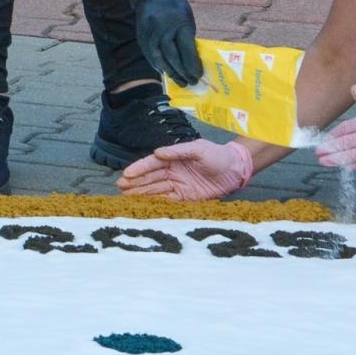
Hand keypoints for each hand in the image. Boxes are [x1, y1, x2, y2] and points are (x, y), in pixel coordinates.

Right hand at [117, 139, 251, 200]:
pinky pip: (168, 200)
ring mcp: (178, 185)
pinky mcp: (186, 197)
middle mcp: (173, 171)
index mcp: (174, 157)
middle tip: (120, 187)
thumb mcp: (198, 149)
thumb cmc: (217, 155)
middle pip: (151, 177)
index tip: (126, 174)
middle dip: (135, 182)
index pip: (153, 163)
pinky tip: (144, 205)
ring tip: (126, 197)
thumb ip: (178, 151)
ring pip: (156, 190)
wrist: (235, 170)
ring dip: (141, 193)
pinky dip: (156, 202)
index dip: (139, 168)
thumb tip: (157, 152)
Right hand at [133, 0, 201, 85]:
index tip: (198, 75)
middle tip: (191, 82)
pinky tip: (165, 72)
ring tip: (180, 81)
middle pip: (173, 57)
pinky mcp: (142, 36)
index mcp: (180, 23)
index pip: (187, 50)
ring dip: (170, 72)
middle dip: (183, 72)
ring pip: (160, 58)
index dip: (193, 65)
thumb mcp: (187, 19)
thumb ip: (188, 39)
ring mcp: (151, 33)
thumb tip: (192, 61)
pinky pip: (150, 55)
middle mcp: (164, 29)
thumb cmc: (176, 7)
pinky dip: (158, 65)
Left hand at [316, 85, 355, 170]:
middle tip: (318, 154)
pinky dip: (354, 166)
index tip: (324, 139)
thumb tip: (353, 88)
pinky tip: (345, 167)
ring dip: (338, 160)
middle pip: (347, 144)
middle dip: (330, 149)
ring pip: (354, 157)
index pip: (347, 129)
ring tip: (325, 162)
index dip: (334, 135)